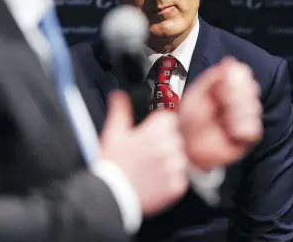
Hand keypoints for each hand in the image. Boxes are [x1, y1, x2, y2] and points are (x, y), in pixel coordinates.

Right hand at [99, 90, 188, 216]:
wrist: (112, 197)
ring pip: (180, 157)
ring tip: (149, 168)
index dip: (159, 125)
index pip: (170, 119)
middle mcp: (169, 148)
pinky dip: (171, 179)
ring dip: (169, 160)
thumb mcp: (113, 133)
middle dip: (164, 142)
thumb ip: (120, 111)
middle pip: (175, 137)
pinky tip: (154, 180)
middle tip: (146, 152)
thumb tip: (119, 96)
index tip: (152, 131)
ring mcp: (175, 168)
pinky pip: (181, 177)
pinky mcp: (177, 186)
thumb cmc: (112, 166)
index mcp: (155, 132)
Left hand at [179, 57, 262, 171]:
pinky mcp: (246, 137)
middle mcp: (239, 100)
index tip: (224, 83)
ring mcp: (244, 118)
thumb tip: (230, 61)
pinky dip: (241, 127)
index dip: (237, 78)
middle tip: (220, 102)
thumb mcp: (197, 93)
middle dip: (235, 95)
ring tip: (223, 119)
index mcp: (228, 87)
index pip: (243, 74)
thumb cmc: (189, 117)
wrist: (185, 143)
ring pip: (254, 107)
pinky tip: (230, 130)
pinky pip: (254, 129)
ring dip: (237, 111)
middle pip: (252, 89)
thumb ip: (213, 78)